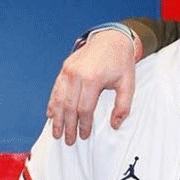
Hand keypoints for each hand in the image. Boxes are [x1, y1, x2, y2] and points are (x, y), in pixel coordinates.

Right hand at [47, 29, 138, 143]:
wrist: (111, 39)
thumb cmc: (121, 63)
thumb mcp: (128, 84)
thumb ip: (123, 106)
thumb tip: (114, 125)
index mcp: (92, 79)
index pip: (84, 109)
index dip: (83, 125)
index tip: (84, 136)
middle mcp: (77, 75)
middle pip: (69, 107)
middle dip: (68, 126)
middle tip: (68, 141)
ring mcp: (68, 70)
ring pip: (59, 99)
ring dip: (57, 118)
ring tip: (56, 133)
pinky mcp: (65, 68)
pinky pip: (56, 89)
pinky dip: (52, 103)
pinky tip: (51, 115)